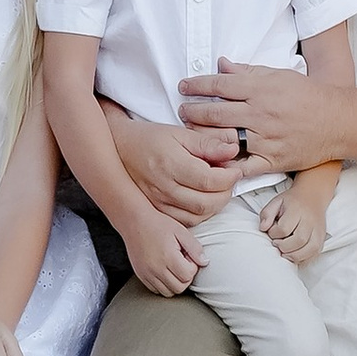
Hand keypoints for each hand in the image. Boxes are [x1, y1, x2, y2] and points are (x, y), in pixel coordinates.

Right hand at [109, 105, 241, 225]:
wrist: (121, 150)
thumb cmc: (151, 139)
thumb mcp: (180, 133)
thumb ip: (208, 144)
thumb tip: (233, 151)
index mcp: (172, 164)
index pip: (210, 181)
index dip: (229, 178)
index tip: (235, 170)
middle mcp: (164, 187)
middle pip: (206, 202)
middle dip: (226, 193)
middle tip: (230, 180)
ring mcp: (160, 202)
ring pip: (197, 216)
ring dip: (215, 206)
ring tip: (219, 190)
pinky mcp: (158, 211)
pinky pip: (186, 222)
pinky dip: (201, 214)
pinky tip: (205, 200)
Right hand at [125, 210, 202, 297]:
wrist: (134, 221)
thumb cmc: (158, 223)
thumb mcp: (181, 231)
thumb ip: (195, 248)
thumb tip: (205, 262)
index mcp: (167, 257)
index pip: (188, 276)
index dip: (192, 267)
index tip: (188, 256)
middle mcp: (156, 269)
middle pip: (179, 288)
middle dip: (185, 277)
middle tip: (182, 262)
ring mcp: (147, 274)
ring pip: (168, 292)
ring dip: (175, 283)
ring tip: (173, 266)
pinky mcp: (141, 276)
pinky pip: (156, 290)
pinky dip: (164, 285)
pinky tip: (165, 270)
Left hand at [179, 61, 334, 179]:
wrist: (337, 121)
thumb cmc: (307, 95)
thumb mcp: (279, 75)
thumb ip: (248, 71)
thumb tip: (221, 63)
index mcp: (261, 89)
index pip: (220, 84)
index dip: (197, 84)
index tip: (183, 85)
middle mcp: (260, 113)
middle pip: (216, 112)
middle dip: (193, 110)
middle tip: (181, 110)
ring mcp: (265, 138)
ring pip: (224, 139)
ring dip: (202, 136)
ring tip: (189, 133)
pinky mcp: (272, 159)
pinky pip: (243, 167)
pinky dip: (225, 167)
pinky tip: (211, 163)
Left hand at [262, 180, 330, 267]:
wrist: (313, 196)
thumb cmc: (293, 201)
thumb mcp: (276, 202)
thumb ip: (267, 214)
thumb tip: (263, 228)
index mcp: (297, 210)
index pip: (284, 228)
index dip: (274, 233)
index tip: (272, 231)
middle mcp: (310, 221)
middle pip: (299, 240)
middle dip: (284, 247)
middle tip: (277, 243)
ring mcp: (318, 230)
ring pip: (310, 249)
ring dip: (294, 255)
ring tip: (285, 252)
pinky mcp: (322, 239)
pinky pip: (315, 253)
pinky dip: (304, 258)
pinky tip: (294, 254)